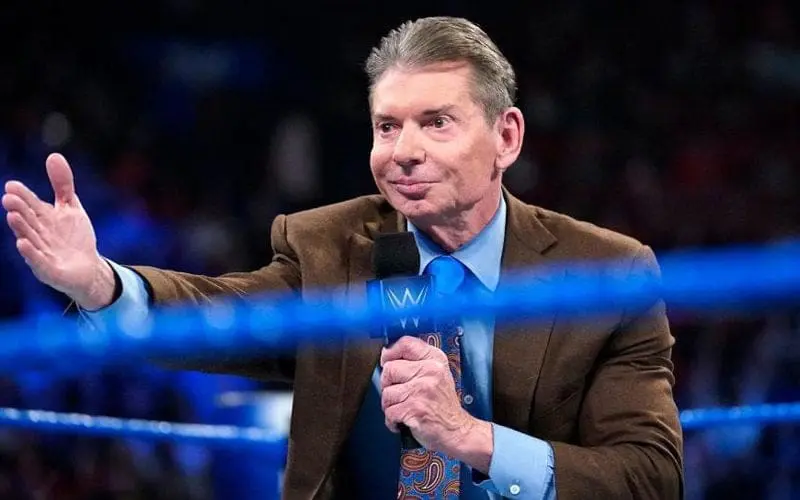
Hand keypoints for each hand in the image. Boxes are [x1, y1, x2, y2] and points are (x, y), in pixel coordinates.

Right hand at [2, 153, 114, 309]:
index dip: (23, 195)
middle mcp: (38, 234)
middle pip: (27, 220)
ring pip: (29, 238)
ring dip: (20, 228)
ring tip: (12, 216)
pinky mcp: (47, 270)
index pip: (31, 204)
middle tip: (9, 198)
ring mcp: (41, 252)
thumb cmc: (74, 237)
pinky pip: (37, 261)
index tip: (12, 185)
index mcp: (42, 218)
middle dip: (18, 209)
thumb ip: (62, 184)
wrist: (88, 268)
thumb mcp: (72, 207)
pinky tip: (23, 243)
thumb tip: (54, 155)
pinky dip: (30, 253)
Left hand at [380, 335, 476, 453]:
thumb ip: (416, 362)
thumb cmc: (443, 405)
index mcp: (435, 360)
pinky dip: (392, 421)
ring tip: (404, 409)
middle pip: (390, 368)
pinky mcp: (415, 408)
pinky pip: (389, 412)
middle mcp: (430, 371)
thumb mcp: (437, 375)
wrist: (457, 430)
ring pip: (387, 392)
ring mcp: (422, 390)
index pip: (405, 343)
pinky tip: (404, 420)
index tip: (387, 362)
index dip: (390, 353)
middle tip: (399, 394)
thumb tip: (387, 355)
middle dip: (387, 385)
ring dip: (390, 406)